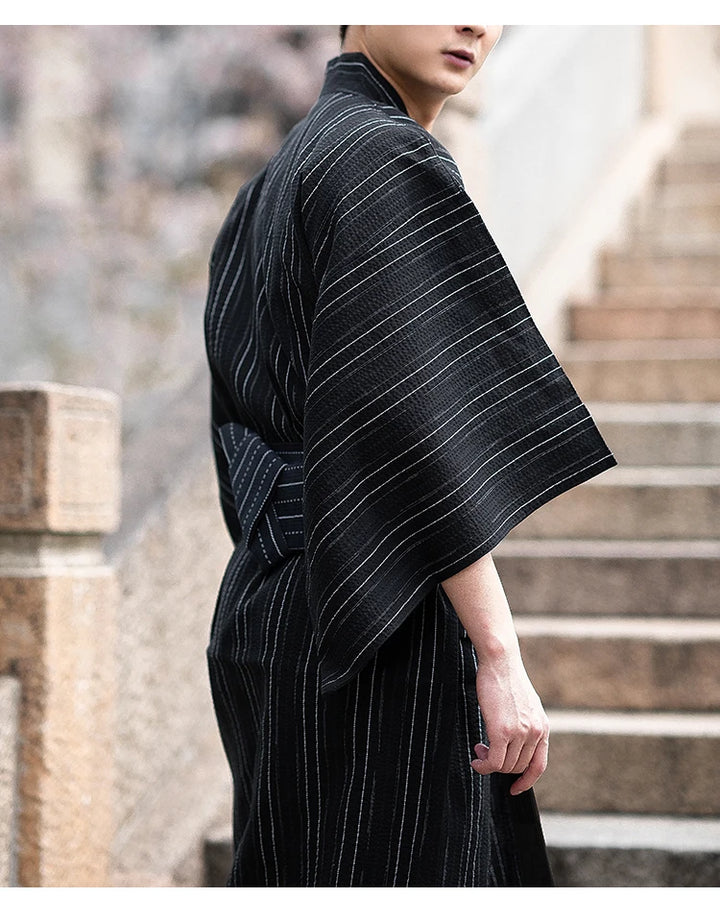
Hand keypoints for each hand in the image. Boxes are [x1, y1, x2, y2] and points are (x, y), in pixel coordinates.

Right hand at [470, 647, 548, 795]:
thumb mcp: (524, 705)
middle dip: (499, 766)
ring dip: (489, 764)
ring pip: (505, 766)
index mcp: (543, 727)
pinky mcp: (502, 731)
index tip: (515, 788)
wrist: (500, 661)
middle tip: (484, 754)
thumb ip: (525, 725)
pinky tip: (476, 758)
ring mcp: (520, 733)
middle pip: (518, 767)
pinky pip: (494, 761)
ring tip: (478, 752)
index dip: (526, 780)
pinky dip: (483, 765)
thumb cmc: (506, 679)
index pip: (539, 765)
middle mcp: (535, 732)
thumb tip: (514, 743)